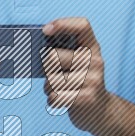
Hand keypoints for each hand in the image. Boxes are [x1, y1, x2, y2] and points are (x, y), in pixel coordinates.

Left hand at [41, 17, 111, 132]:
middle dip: (46, 69)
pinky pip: (56, 96)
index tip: (45, 30)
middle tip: (53, 75)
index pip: (82, 26)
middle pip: (53, 56)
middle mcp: (95, 61)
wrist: (100, 111)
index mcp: (92, 48)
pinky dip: (52, 101)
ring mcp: (93, 79)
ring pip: (51, 80)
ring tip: (58, 90)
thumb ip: (62, 52)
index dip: (62, 24)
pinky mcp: (88, 97)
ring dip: (48, 88)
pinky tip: (61, 101)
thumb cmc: (80, 83)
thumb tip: (34, 50)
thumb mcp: (77, 63)